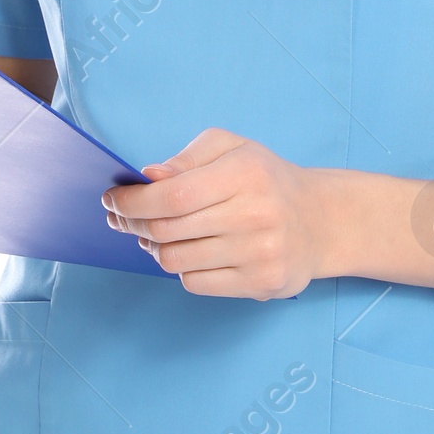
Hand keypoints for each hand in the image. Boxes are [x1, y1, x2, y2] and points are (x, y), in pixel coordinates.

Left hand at [102, 128, 331, 298]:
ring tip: (154, 236)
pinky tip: (189, 253)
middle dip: (134, 225)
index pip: (173, 194)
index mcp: (246, 173)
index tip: (112, 200)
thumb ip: (188, 157)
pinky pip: (195, 284)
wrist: (321, 221)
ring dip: (154, 248)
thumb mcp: (232, 149)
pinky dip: (182, 269)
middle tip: (122, 219)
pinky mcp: (261, 284)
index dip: (134, 201)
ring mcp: (260, 254)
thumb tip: (149, 176)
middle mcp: (256, 215)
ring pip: (176, 260)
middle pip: (168, 230)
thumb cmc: (266, 180)